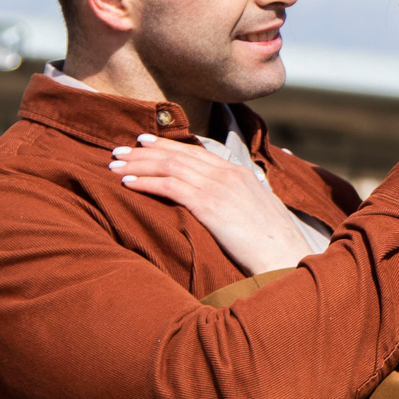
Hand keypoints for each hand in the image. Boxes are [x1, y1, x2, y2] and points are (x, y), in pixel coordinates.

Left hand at [111, 135, 307, 275]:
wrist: (284, 257)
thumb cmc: (272, 245)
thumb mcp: (256, 214)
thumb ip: (236, 202)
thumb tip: (220, 208)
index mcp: (239, 173)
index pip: (195, 152)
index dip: (166, 144)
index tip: (143, 141)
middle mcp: (227, 173)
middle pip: (178, 154)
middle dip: (144, 151)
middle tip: (118, 150)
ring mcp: (218, 187)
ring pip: (169, 166)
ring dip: (138, 164)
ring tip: (114, 165)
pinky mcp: (209, 204)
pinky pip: (169, 186)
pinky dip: (145, 181)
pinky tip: (127, 183)